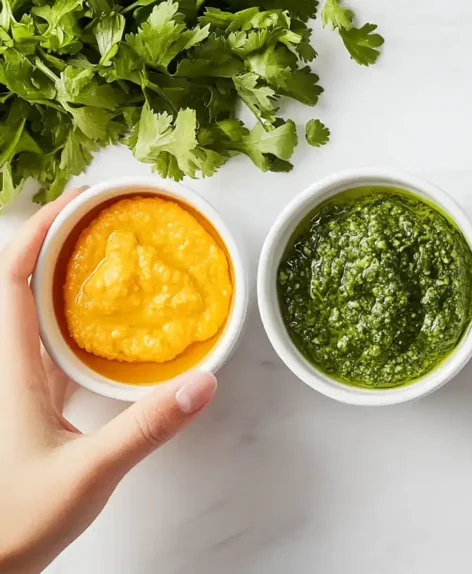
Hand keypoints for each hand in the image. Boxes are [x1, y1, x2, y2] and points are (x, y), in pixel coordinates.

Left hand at [0, 189, 217, 573]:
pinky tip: (113, 325)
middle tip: (101, 216)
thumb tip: (203, 382)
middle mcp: (13, 369)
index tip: (77, 202)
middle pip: (23, 283)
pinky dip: (80, 319)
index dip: (39, 232)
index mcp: (13, 370)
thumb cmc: (19, 521)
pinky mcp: (39, 406)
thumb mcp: (91, 470)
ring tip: (109, 254)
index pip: (13, 279)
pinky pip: (57, 345)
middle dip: (57, 241)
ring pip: (39, 313)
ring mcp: (24, 387)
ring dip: (67, 276)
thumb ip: (149, 426)